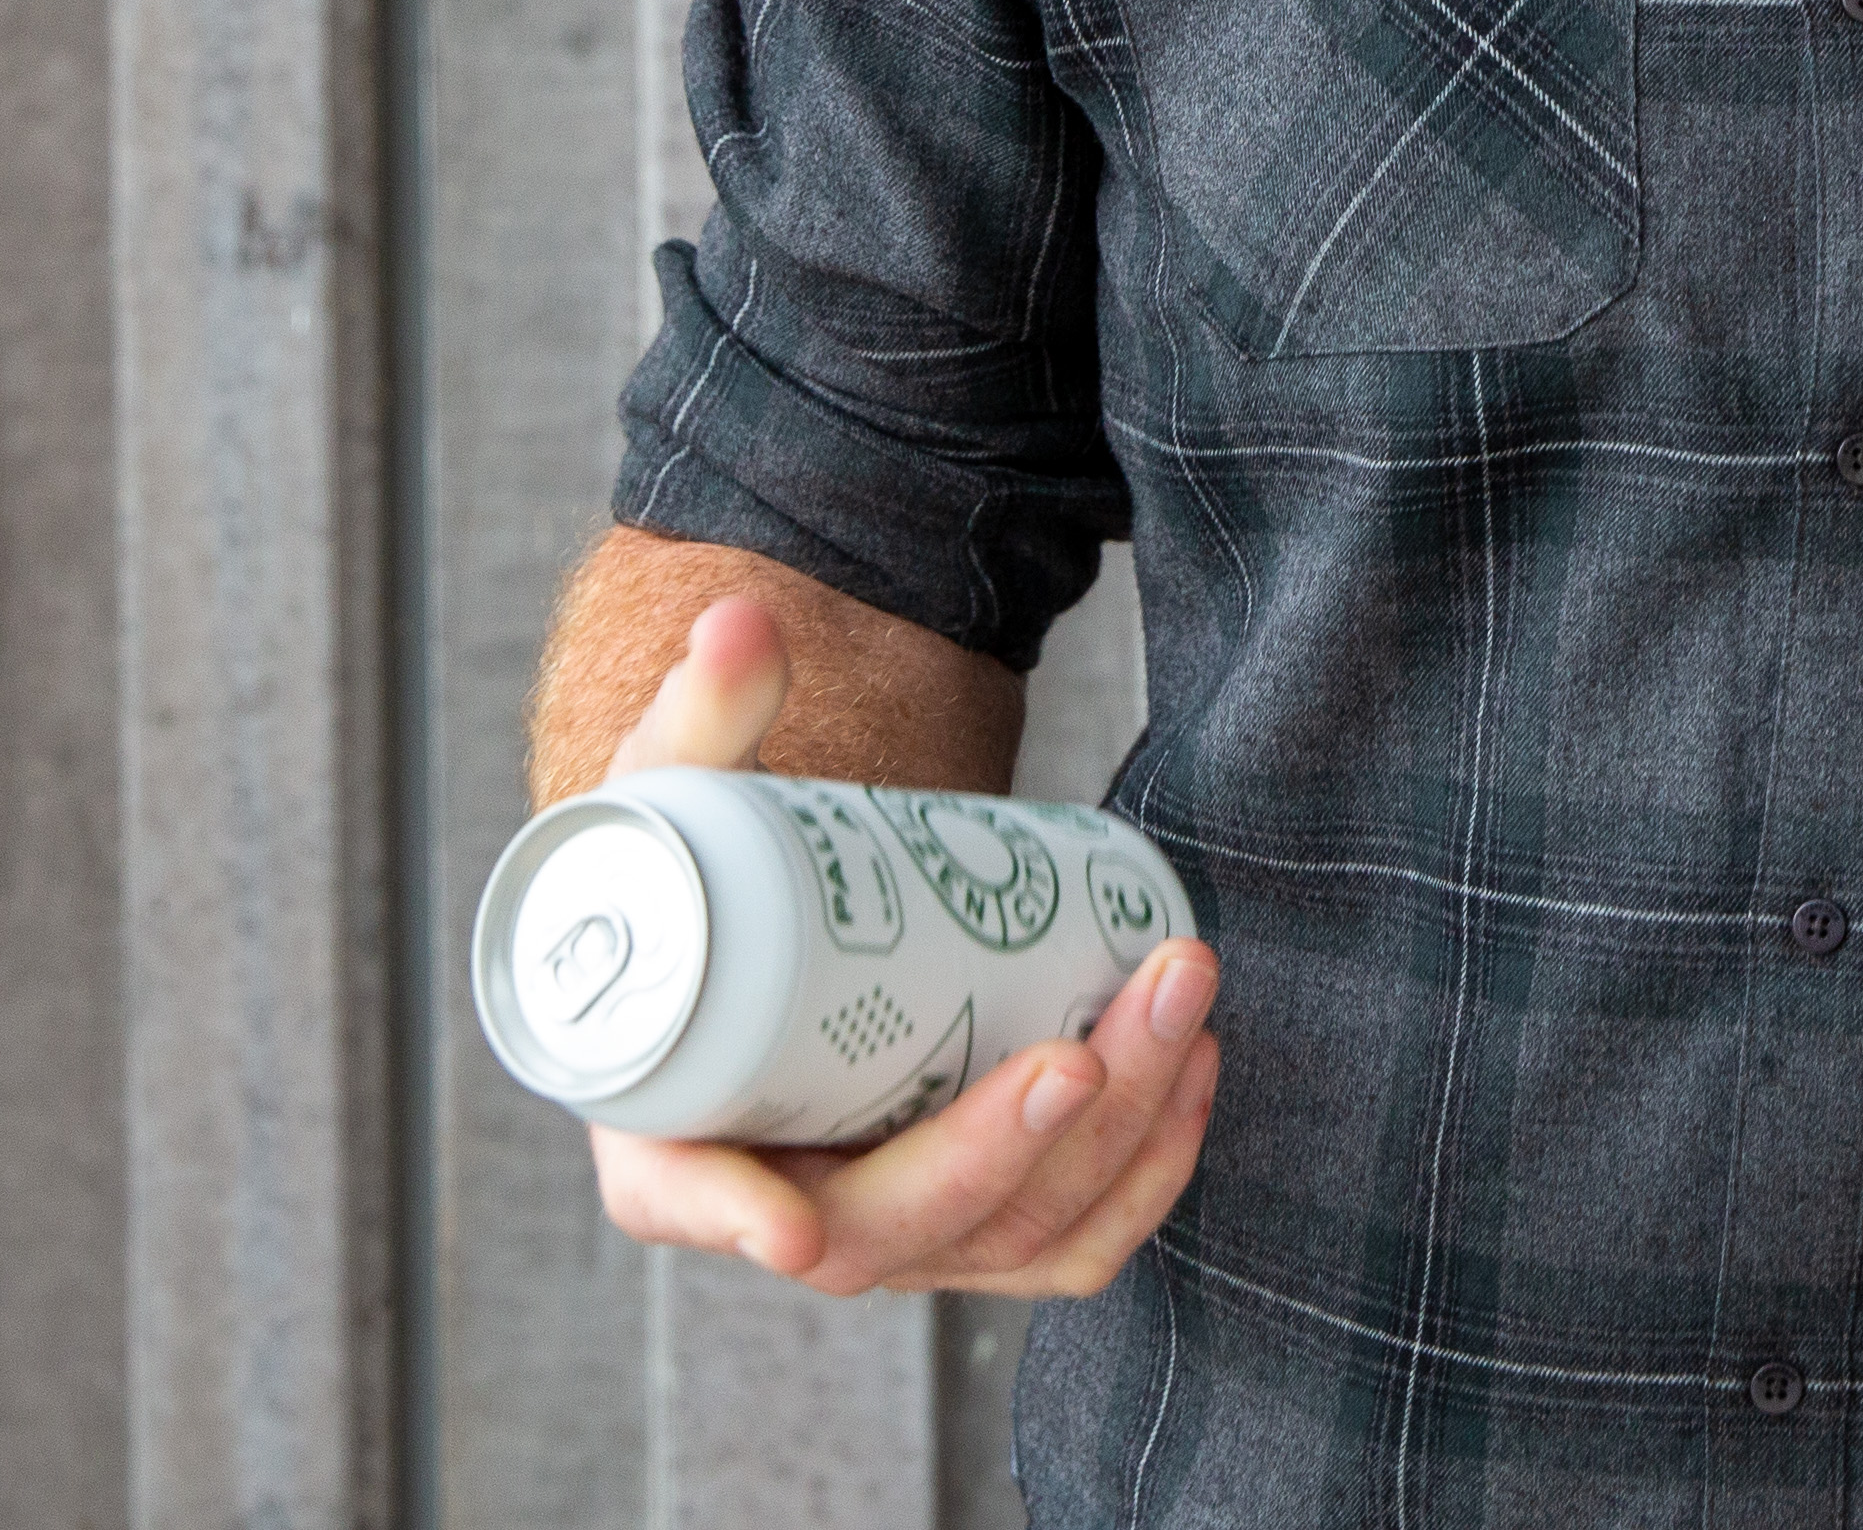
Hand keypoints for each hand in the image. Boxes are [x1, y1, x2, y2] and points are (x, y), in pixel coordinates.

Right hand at [576, 596, 1223, 1298]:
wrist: (792, 920)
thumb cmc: (715, 874)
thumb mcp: (688, 792)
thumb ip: (706, 710)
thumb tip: (740, 623)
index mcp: (667, 1128)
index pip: (684, 1197)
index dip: (733, 1217)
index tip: (793, 1224)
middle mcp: (781, 1203)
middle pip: (892, 1226)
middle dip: (1006, 1150)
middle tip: (1088, 1048)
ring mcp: (898, 1220)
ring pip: (1010, 1235)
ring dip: (1114, 1140)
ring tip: (1177, 1001)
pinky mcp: (982, 1211)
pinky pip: (1070, 1240)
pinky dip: (1144, 1177)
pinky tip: (1196, 1073)